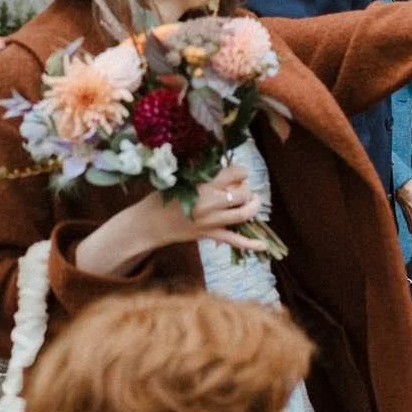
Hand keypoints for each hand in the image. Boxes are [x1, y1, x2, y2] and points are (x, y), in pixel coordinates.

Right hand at [75, 163, 264, 274]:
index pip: (234, 174)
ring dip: (254, 207)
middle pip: (243, 194)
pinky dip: (250, 244)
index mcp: (203, 185)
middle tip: (241, 187)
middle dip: (247, 189)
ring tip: (254, 201)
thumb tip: (223, 165)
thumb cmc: (162, 198)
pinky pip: (234, 240)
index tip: (237, 172)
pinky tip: (263, 246)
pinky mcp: (210, 234)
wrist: (148, 223)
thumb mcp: (180, 179)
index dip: (240, 171)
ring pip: (243, 214)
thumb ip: (202, 173)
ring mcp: (211, 221)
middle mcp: (210, 203)